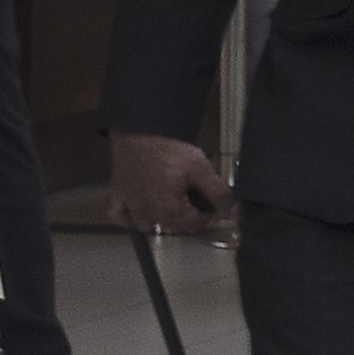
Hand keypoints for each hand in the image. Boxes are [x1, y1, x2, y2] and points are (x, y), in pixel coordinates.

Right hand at [111, 130, 234, 232]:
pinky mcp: (118, 195)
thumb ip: (219, 194)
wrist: (140, 128)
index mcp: (168, 210)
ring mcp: (130, 206)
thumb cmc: (169, 147)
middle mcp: (147, 213)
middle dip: (186, 213)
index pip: (195, 224)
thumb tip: (236, 213)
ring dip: (160, 217)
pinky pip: (120, 217)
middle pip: (173, 225)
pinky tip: (141, 209)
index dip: (207, 212)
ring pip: (147, 224)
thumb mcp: (201, 169)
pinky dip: (128, 218)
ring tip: (171, 197)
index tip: (210, 199)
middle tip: (192, 191)